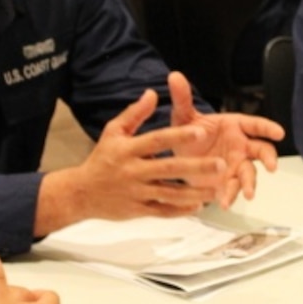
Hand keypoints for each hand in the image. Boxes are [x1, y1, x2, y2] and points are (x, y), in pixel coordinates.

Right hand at [37, 87, 233, 231]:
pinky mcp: (137, 210)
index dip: (179, 135)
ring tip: (216, 190)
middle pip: (169, 169)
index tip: (202, 131)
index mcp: (128, 149)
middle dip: (196, 167)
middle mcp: (133, 171)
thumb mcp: (113, 132)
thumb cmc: (101, 159)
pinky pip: (163, 211)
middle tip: (221, 165)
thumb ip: (135, 114)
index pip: (157, 140)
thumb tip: (152, 93)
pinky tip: (198, 205)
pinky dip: (180, 210)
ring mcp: (136, 193)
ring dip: (194, 193)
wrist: (81, 193)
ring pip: (170, 193)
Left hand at [167, 72, 281, 207]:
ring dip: (249, 184)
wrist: (179, 158)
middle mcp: (240, 147)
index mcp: (234, 127)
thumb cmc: (189, 135)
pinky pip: (232, 190)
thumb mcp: (183, 117)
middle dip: (269, 158)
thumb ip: (182, 98)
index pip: (256, 125)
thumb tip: (174, 76)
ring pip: (249, 174)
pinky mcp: (226, 183)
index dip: (268, 128)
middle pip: (262, 151)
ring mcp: (236, 166)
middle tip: (271, 167)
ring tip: (247, 193)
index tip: (279, 132)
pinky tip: (224, 202)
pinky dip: (229, 196)